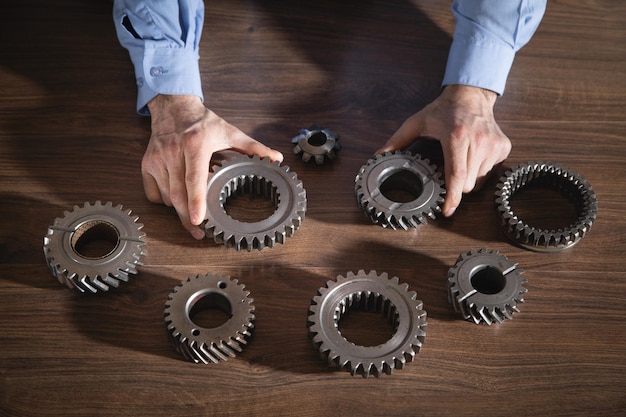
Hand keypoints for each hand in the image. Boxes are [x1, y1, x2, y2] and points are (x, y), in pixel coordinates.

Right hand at [143, 95, 283, 238]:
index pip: (194, 177)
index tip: (198, 220)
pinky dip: (164, 201)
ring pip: (166, 196)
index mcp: (195, 144)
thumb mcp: (230, 132)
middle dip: (187, 218)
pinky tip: (176, 198)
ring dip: (178, 209)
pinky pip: (153, 194)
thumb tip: (277, 158)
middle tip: (199, 232)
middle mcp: (173, 151)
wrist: (173, 106)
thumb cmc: (202, 122)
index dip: (196, 200)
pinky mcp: (146, 163)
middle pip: (178, 194)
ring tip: (191, 213)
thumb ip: (254, 148)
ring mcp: (157, 158)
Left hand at [376, 85, 510, 216]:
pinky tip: (473, 153)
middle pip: (467, 184)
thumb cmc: (444, 110)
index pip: (456, 175)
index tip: (447, 211)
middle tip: (448, 168)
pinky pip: (490, 172)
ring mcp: (494, 145)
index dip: (452, 196)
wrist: (471, 95)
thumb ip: (397, 142)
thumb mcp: (417, 123)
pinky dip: (480, 170)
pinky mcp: (504, 147)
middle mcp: (478, 142)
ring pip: (479, 181)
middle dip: (455, 185)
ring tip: (461, 157)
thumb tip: (378, 156)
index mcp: (456, 137)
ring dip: (468, 177)